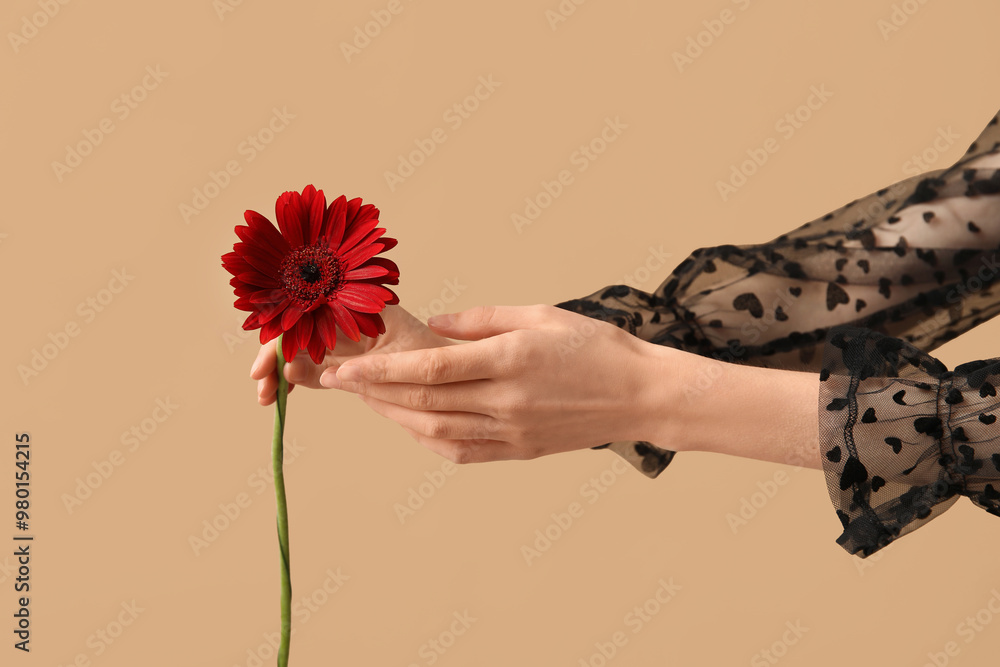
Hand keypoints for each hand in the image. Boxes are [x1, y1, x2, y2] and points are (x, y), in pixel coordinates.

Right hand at [250, 304, 454, 405]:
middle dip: (274, 357)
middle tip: (262, 390)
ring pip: (300, 349)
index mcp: (361, 303)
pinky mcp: (347, 360)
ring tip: (268, 399)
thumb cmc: (438, 360)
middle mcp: (347, 315)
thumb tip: (297, 369)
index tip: (264, 366)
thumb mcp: (397, 361)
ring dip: (280, 371)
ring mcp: (346, 337)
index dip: (280, 337)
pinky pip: (313, 366)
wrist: (460, 379)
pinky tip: (282, 395)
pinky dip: (296, 380)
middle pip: (298, 329)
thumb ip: (347, 367)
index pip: (308, 312)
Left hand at [327, 304, 659, 463]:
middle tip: (336, 381)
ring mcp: (512, 432)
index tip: (344, 367)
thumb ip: (482, 320)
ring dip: (393, 416)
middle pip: (423, 402)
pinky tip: (409, 424)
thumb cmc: (594, 346)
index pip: (431, 369)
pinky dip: (427, 439)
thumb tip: (435, 325)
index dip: (381, 369)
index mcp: (511, 360)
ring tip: (366, 397)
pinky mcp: (519, 451)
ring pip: (436, 430)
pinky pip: (461, 451)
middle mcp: (507, 401)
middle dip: (372, 391)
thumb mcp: (540, 314)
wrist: (640, 396)